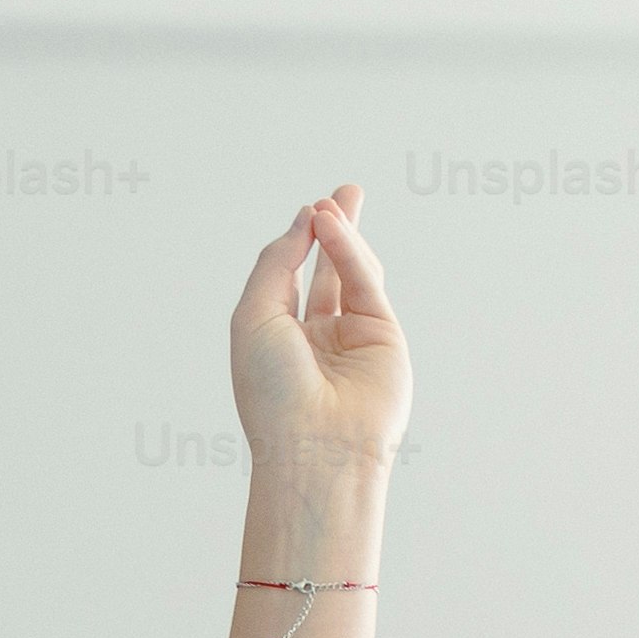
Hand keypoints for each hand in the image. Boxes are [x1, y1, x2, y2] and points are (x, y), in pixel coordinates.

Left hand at [231, 185, 409, 493]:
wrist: (313, 444)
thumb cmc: (272, 392)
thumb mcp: (255, 316)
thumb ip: (276, 263)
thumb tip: (304, 219)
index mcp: (276, 340)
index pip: (286, 281)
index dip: (295, 244)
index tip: (305, 212)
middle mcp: (316, 340)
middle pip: (328, 273)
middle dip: (335, 231)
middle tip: (342, 194)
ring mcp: (352, 339)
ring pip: (350, 274)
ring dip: (344, 235)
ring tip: (340, 199)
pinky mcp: (383, 337)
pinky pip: (366, 283)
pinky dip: (351, 252)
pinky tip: (336, 227)